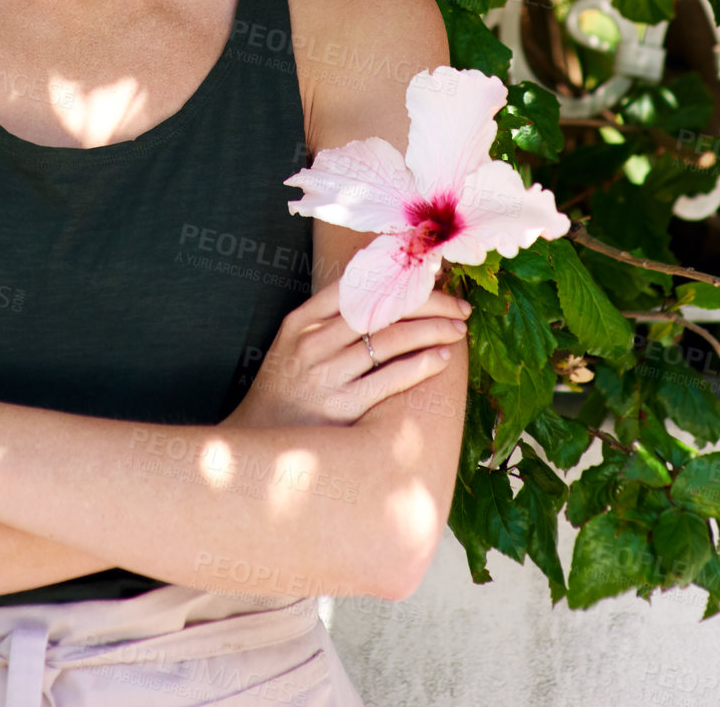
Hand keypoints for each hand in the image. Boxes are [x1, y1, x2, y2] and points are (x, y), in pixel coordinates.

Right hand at [221, 278, 468, 428]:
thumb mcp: (294, 343)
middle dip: (430, 303)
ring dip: (434, 331)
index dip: (401, 278)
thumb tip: (380, 289)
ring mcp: (326, 375)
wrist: (259, 443)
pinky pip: (391, 379)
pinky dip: (422, 364)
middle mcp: (313, 342)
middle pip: (382, 308)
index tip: (434, 277)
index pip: (359, 284)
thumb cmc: (286, 389)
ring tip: (458, 330)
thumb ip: (329, 317)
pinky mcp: (342, 408)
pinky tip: (442, 359)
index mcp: (302, 320)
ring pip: (392, 340)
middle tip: (460, 307)